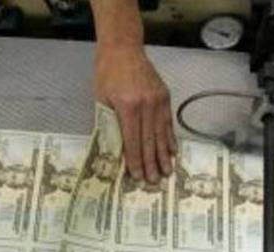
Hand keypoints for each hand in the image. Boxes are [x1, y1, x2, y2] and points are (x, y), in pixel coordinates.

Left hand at [94, 44, 175, 182]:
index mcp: (128, 106)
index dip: (136, 161)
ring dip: (164, 155)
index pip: (133, 140)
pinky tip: (172, 152)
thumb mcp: (101, 100)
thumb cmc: (107, 74)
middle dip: (151, 163)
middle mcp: (146, 104)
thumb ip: (109, 123)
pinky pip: (167, 122)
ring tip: (167, 172)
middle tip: (155, 181)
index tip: (138, 177)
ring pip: (161, 134)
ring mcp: (158, 100)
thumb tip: (115, 151)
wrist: (123, 48)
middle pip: (149, 140)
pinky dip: (170, 138)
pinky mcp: (165, 96)